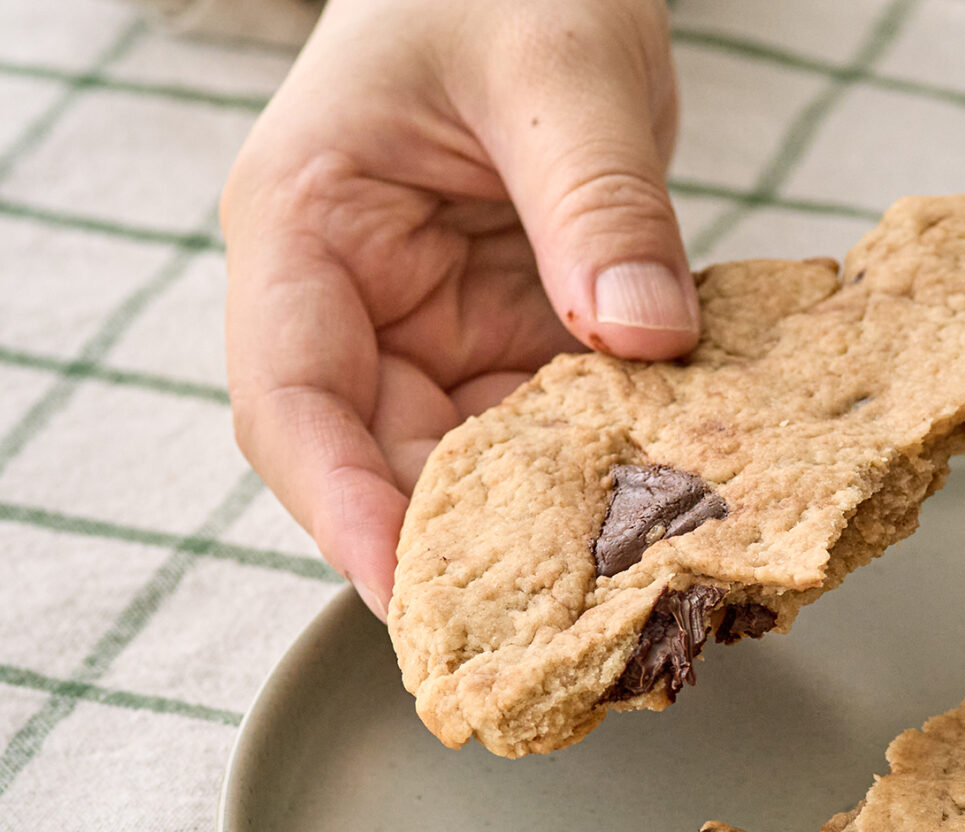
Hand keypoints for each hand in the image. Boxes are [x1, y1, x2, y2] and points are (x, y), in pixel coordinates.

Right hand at [220, 0, 696, 615]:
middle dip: (466, 552)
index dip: (346, 515)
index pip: (293, 405)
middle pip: (383, 465)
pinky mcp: (515, 338)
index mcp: (304, 227)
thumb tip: (642, 335)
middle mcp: (355, 299)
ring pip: (472, 468)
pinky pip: (549, 434)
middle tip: (561, 633)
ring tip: (631, 592)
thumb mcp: (562, 64)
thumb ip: (601, 199)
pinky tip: (671, 514)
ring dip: (549, 525)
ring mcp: (436, 327)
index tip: (416, 601)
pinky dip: (606, 475)